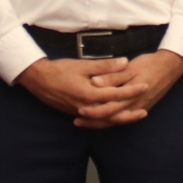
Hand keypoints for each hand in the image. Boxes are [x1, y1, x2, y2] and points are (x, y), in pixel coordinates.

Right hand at [16, 57, 144, 128]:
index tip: (144, 85)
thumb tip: (125, 62)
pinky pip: (95, 120)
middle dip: (129, 114)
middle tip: (144, 111)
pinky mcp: (75, 113)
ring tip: (133, 117)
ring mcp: (80, 112)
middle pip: (112, 115)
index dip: (132, 90)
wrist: (38, 79)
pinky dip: (107, 120)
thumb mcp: (83, 65)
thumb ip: (105, 66)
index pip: (116, 94)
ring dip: (119, 119)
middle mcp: (86, 107)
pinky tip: (114, 118)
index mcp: (89, 94)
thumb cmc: (59, 70)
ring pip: (104, 120)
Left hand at [74, 50, 182, 123]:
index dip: (93, 112)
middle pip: (110, 119)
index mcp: (129, 96)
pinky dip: (113, 120)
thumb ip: (112, 76)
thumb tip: (94, 83)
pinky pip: (124, 118)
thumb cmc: (149, 64)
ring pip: (117, 120)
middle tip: (76, 121)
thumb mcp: (130, 68)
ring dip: (101, 122)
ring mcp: (139, 108)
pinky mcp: (142, 107)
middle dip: (93, 121)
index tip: (78, 111)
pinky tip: (104, 119)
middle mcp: (134, 106)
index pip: (107, 109)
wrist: (170, 66)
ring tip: (86, 122)